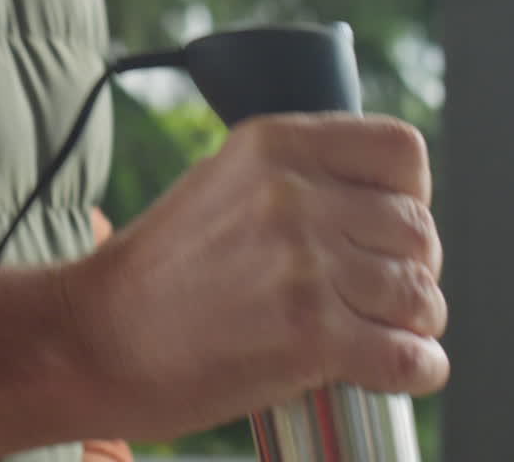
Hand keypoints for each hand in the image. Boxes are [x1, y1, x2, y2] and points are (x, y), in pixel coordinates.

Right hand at [62, 113, 446, 441]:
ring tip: (383, 332)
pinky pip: (408, 356)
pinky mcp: (311, 334)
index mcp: (271, 144)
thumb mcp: (218, 186)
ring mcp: (305, 264)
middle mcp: (294, 194)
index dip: (408, 196)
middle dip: (411, 267)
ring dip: (414, 321)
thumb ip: (293, 181)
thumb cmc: (153, 274)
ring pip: (419, 294)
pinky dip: (414, 369)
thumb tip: (375, 206)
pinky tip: (396, 369)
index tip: (389, 225)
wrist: (94, 338)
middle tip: (380, 293)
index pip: (400, 154)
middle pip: (416, 229)